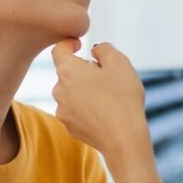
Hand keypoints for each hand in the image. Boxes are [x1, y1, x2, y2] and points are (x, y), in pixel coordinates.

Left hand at [50, 39, 151, 162]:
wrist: (123, 138)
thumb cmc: (122, 98)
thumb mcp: (119, 62)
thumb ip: (104, 49)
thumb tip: (95, 50)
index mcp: (68, 70)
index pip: (59, 50)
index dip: (68, 44)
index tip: (79, 45)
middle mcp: (58, 90)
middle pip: (67, 72)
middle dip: (83, 70)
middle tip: (106, 76)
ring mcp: (62, 111)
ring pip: (71, 92)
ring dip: (84, 90)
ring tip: (108, 97)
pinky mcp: (69, 127)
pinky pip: (76, 110)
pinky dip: (87, 108)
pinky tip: (104, 113)